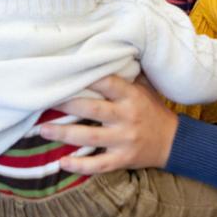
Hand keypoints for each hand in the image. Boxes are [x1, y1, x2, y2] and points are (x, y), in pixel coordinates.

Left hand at [40, 74, 178, 174]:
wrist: (173, 142)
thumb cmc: (152, 109)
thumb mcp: (144, 87)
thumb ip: (126, 72)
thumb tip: (105, 51)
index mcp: (131, 96)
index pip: (108, 83)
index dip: (88, 77)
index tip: (66, 72)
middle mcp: (127, 117)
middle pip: (93, 109)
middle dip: (67, 104)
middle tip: (44, 100)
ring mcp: (124, 140)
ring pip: (90, 137)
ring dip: (64, 134)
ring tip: (43, 130)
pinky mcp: (122, 159)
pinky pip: (98, 164)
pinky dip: (80, 165)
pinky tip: (61, 163)